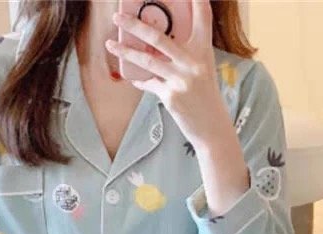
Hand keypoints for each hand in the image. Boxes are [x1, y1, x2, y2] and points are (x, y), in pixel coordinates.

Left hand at [106, 0, 231, 151]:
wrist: (212, 127)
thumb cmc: (206, 97)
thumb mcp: (202, 70)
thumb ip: (184, 55)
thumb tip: (156, 44)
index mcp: (204, 51)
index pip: (203, 16)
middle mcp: (193, 62)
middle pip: (159, 38)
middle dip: (135, 25)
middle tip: (117, 17)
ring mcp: (181, 79)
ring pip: (147, 60)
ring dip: (126, 52)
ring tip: (110, 45)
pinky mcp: (171, 96)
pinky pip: (149, 83)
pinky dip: (140, 80)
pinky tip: (132, 77)